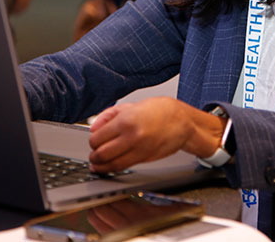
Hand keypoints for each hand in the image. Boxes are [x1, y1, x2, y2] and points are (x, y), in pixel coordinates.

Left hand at [88, 97, 225, 172]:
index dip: (92, 141)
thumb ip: (108, 115)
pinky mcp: (145, 159)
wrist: (181, 121)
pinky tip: (109, 166)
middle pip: (101, 153)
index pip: (97, 137)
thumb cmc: (159, 110)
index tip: (93, 141)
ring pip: (111, 164)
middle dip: (94, 155)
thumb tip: (93, 127)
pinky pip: (123, 167)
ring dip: (101, 165)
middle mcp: (131, 136)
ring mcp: (139, 149)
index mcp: (126, 120)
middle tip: (93, 154)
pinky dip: (113, 168)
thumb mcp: (131, 106)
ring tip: (98, 163)